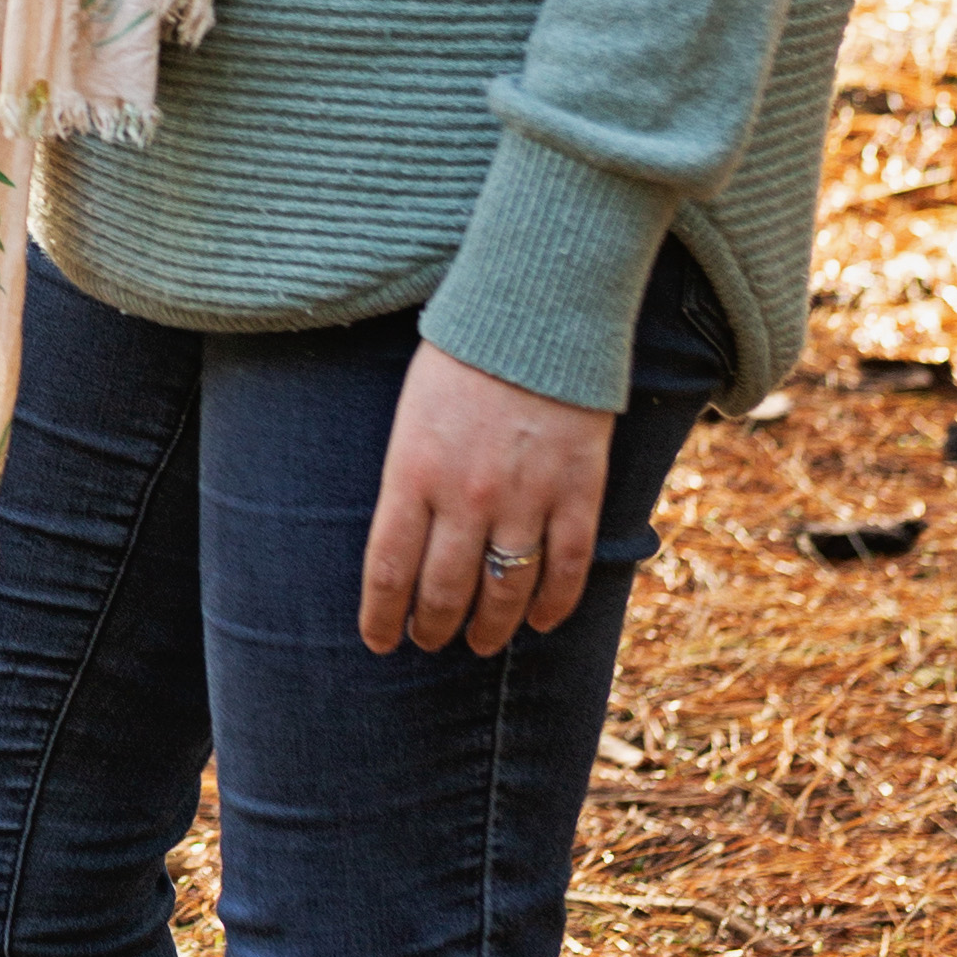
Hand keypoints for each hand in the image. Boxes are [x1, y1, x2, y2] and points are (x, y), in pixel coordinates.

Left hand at [359, 341, 614, 655]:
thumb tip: (406, 543)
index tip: (380, 642)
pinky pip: (567, 569)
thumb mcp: (409, 416)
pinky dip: (554, 605)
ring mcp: (525, 499)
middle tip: (431, 643)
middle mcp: (465, 497)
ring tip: (481, 643)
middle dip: (434, 628)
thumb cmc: (460, 358)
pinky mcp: (577, 492)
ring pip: (505, 591)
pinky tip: (541, 622)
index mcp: (411, 473)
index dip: (382, 617)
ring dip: (490, 628)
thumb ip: (409, 479)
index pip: (388, 570)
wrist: (534, 312)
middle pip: (445, 591)